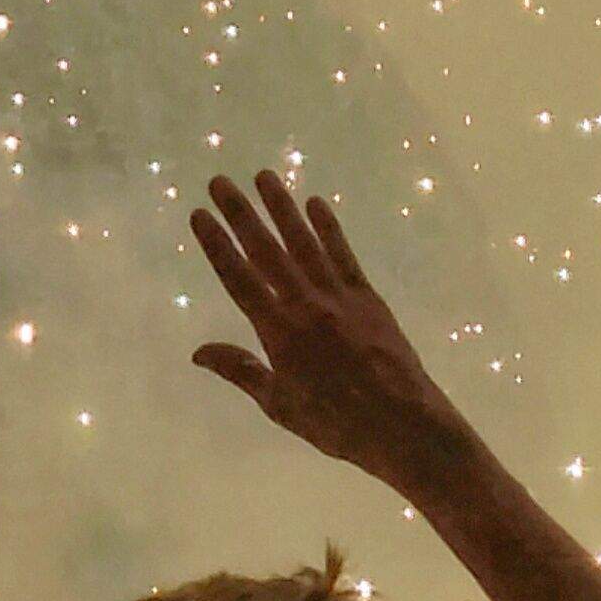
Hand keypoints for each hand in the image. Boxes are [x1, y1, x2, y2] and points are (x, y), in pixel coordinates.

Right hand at [189, 172, 465, 484]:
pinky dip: (329, 228)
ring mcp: (339, 296)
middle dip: (241, 215)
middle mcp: (306, 304)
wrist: (403, 424)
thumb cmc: (336, 424)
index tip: (200, 215)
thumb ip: (241, 371)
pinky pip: (343, 255)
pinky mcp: (367, 297)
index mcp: (279, 332)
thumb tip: (197, 352)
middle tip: (220, 182)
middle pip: (266, 252)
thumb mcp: (279, 405)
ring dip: (282, 208)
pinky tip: (315, 204)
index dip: (217, 245)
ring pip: (304, 243)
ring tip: (264, 176)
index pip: (239, 279)